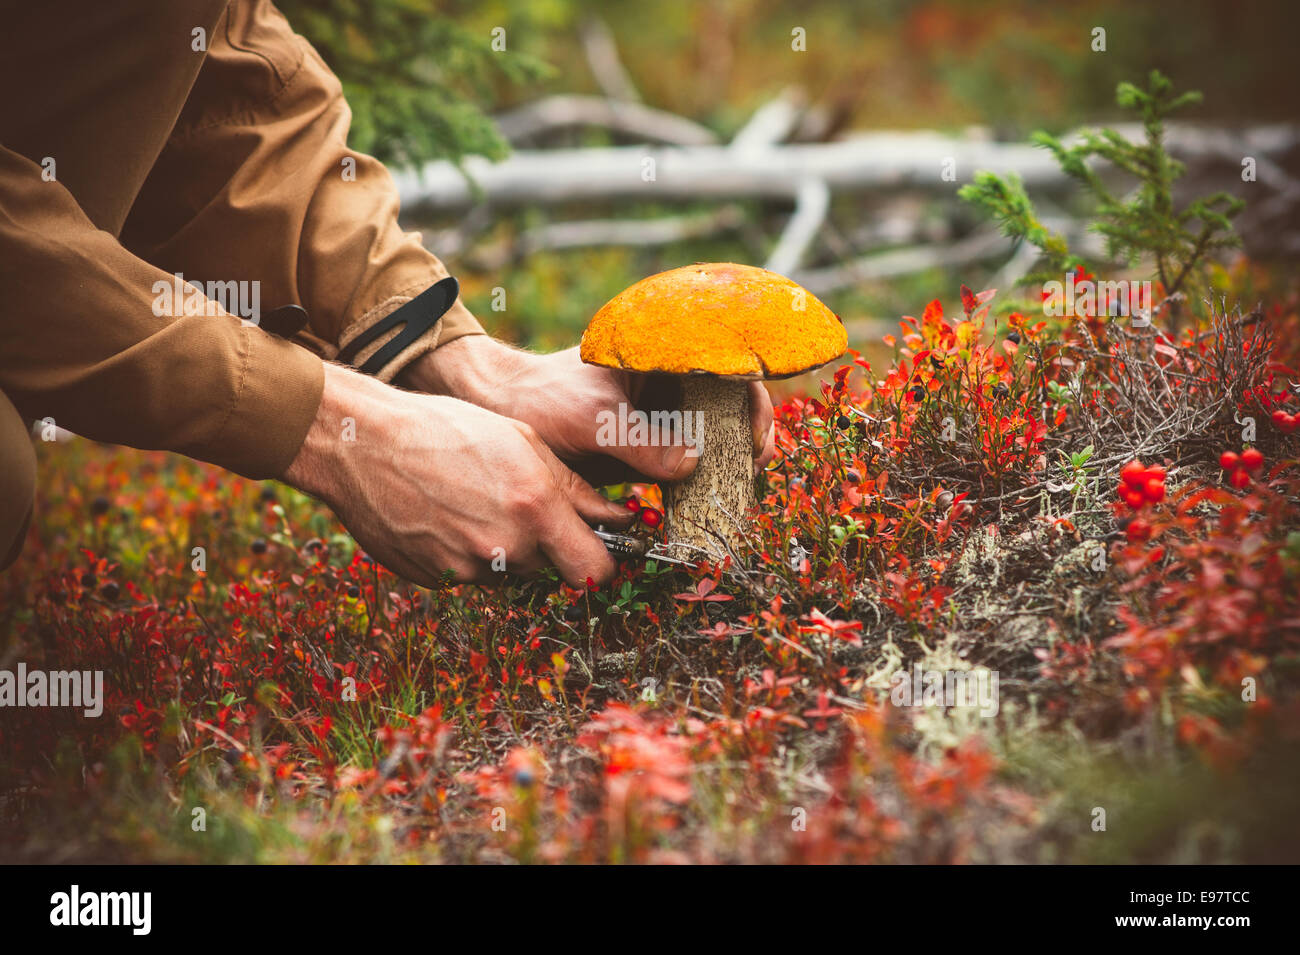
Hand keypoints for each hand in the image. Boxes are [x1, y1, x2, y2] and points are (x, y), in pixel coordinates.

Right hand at [284, 363, 631, 586]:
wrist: (363, 443)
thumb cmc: (446, 429)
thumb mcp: (523, 441)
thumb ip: (576, 487)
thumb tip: (618, 517)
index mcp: (535, 509)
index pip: (595, 569)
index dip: (600, 560)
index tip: (594, 546)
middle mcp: (505, 548)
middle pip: (550, 569)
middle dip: (545, 545)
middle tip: (515, 502)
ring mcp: (467, 569)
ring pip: (508, 572)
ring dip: (504, 548)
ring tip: (472, 500)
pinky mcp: (435, 580)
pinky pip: (468, 574)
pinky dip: (465, 552)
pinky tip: (445, 514)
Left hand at [401, 336, 776, 484]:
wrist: (499, 412)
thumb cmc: (541, 399)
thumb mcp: (593, 420)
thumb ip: (642, 443)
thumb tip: (693, 465)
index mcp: (663, 356)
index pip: (731, 370)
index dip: (753, 401)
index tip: (755, 437)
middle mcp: (669, 383)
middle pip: (730, 407)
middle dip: (747, 438)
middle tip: (752, 469)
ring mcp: (659, 415)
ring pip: (712, 438)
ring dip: (727, 464)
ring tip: (732, 492)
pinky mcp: (646, 447)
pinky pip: (685, 464)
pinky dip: (699, 482)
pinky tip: (703, 504)